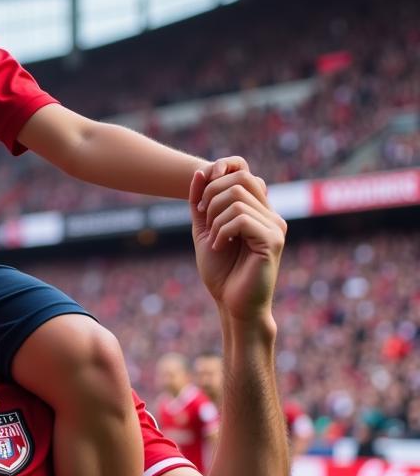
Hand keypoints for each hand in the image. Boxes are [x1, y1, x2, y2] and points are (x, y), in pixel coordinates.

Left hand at [190, 163, 285, 322]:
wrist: (231, 304)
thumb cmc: (221, 272)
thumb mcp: (204, 231)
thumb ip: (201, 203)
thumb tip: (200, 171)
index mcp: (257, 210)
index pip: (244, 171)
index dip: (221, 172)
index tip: (200, 202)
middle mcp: (270, 214)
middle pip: (241, 179)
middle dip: (212, 196)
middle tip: (205, 221)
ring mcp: (275, 226)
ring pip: (238, 199)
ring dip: (215, 219)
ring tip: (214, 240)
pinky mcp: (273, 241)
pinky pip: (241, 219)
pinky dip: (222, 231)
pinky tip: (220, 247)